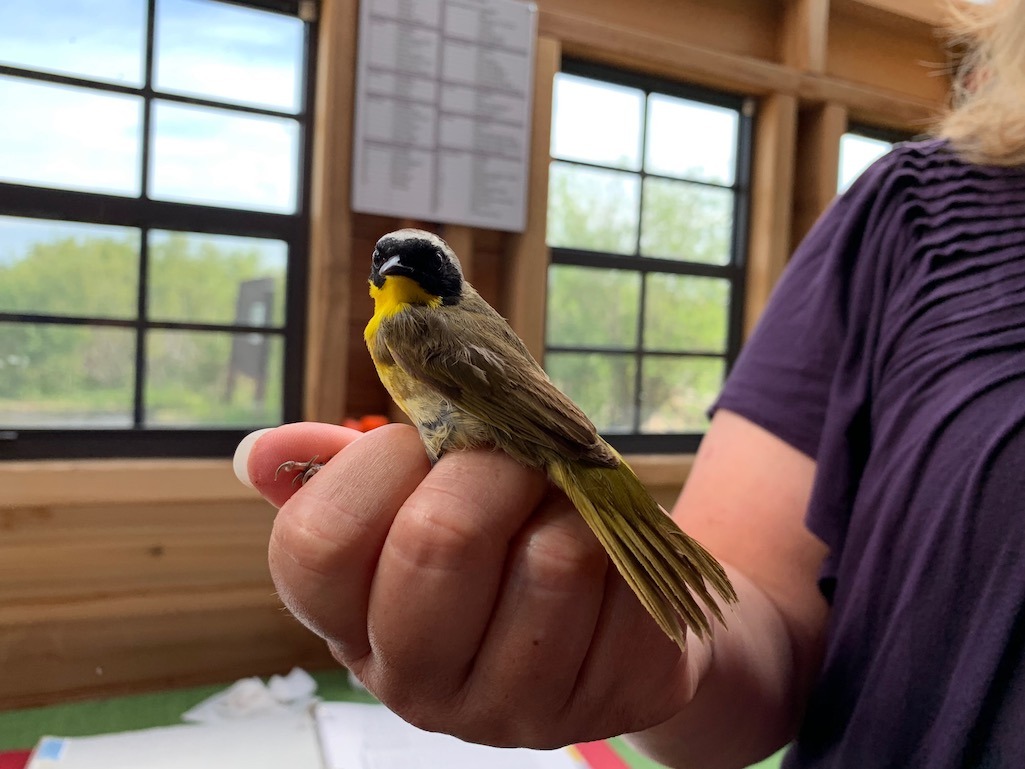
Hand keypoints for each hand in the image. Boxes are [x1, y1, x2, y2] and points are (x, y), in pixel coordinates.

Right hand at [237, 422, 703, 748]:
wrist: (603, 602)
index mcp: (352, 624)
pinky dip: (627, 541)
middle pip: (439, 541)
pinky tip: (609, 556)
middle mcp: (418, 684)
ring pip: (552, 559)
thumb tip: (261, 455)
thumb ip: (343, 469)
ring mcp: (516, 708)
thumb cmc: (495, 532)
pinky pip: (628, 582)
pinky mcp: (610, 700)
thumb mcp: (413, 497)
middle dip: (489, 467)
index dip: (373, 466)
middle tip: (513, 458)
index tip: (419, 445)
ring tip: (565, 505)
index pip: (316, 543)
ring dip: (570, 502)